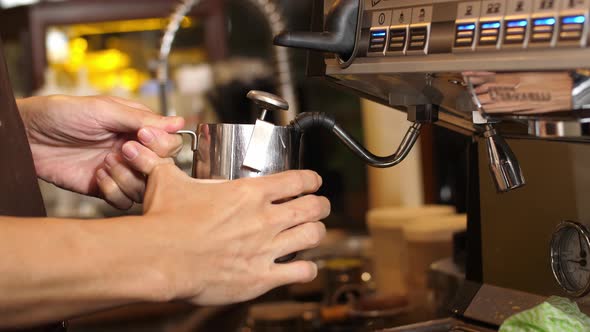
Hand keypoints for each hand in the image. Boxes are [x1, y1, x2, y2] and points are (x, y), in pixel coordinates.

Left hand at [18, 95, 183, 208]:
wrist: (28, 136)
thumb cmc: (61, 114)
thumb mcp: (104, 109)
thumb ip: (142, 119)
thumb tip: (179, 122)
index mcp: (138, 128)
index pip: (171, 142)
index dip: (162, 144)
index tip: (141, 138)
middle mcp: (134, 150)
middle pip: (163, 168)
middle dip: (146, 162)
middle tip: (122, 151)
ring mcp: (121, 171)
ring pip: (146, 188)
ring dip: (127, 177)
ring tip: (105, 162)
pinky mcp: (105, 189)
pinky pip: (125, 201)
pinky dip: (114, 191)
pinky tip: (97, 176)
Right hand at [120, 141, 329, 304]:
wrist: (160, 258)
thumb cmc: (165, 221)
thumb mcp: (167, 181)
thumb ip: (165, 164)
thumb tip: (148, 151)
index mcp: (250, 192)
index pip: (297, 180)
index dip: (311, 179)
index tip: (313, 181)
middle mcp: (265, 219)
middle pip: (313, 207)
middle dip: (321, 205)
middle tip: (320, 206)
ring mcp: (266, 248)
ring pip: (313, 236)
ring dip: (317, 232)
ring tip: (315, 232)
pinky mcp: (262, 277)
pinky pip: (300, 272)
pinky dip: (307, 269)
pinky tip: (304, 268)